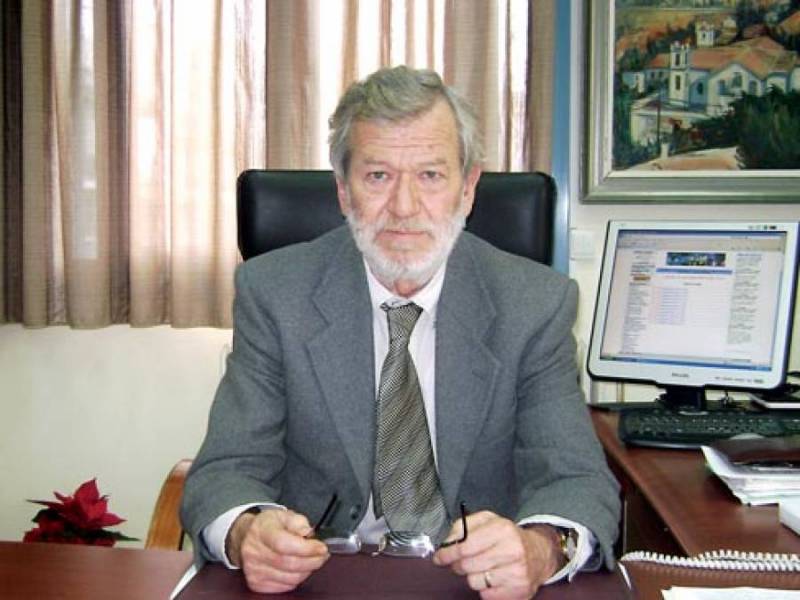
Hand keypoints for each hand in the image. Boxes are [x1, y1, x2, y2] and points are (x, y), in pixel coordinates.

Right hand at [226, 508, 329, 593]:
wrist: (246, 537)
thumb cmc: (268, 526)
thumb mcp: (284, 515)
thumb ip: (298, 521)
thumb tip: (307, 532)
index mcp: (261, 531)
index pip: (284, 544)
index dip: (307, 548)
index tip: (322, 547)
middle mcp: (254, 552)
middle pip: (289, 564)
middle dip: (313, 561)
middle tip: (323, 554)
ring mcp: (253, 570)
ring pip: (290, 578)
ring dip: (307, 570)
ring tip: (312, 560)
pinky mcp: (256, 583)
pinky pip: (285, 586)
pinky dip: (297, 579)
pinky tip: (299, 568)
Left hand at [432, 511, 561, 598]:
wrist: (539, 553)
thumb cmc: (507, 537)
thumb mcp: (487, 520)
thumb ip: (463, 526)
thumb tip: (447, 543)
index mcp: (503, 529)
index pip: (464, 546)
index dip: (447, 553)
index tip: (439, 558)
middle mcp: (512, 551)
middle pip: (467, 566)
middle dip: (457, 565)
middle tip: (460, 562)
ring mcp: (517, 573)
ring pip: (474, 582)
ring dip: (472, 576)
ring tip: (482, 567)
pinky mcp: (519, 591)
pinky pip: (486, 595)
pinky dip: (485, 588)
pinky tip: (493, 577)